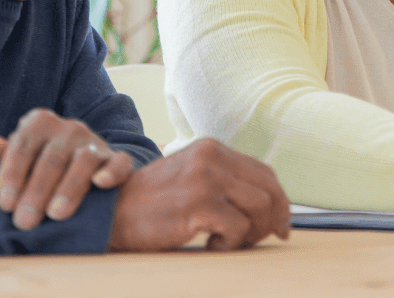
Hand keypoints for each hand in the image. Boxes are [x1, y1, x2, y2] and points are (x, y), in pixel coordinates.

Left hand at [0, 107, 134, 230]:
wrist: (83, 170)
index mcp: (40, 122)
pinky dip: (111, 172)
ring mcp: (95, 142)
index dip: (12, 175)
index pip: (22, 145)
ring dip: (68, 188)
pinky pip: (119, 163)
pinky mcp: (117, 159)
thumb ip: (0, 155)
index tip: (5, 204)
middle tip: (24, 221)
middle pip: (51, 158)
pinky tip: (100, 184)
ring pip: (83, 161)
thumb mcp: (19, 159)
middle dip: (36, 191)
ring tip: (55, 214)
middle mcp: (69, 128)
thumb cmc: (40, 167)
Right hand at [106, 138, 290, 251]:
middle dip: (274, 219)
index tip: (281, 225)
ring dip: (252, 233)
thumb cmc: (152, 203)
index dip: (279, 201)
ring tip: (228, 241)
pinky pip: (238, 228)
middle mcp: (212, 157)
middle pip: (269, 189)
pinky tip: (211, 245)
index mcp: (212, 148)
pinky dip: (231, 243)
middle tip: (262, 239)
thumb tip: (267, 204)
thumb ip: (223, 181)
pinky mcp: (199, 204)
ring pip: (260, 207)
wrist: (112, 212)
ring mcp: (206, 179)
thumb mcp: (191, 177)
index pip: (264, 172)